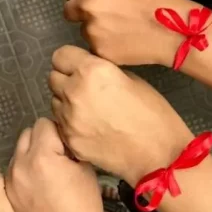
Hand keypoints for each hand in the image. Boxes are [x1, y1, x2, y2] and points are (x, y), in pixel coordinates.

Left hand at [6, 119, 111, 211]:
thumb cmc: (84, 207)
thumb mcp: (84, 169)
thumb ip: (68, 147)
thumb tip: (61, 137)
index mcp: (41, 155)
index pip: (44, 123)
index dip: (58, 132)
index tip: (66, 145)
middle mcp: (20, 164)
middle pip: (27, 133)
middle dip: (42, 139)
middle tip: (58, 155)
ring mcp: (11, 179)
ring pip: (18, 150)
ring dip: (31, 153)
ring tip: (48, 172)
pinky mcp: (7, 192)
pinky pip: (14, 169)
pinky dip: (24, 170)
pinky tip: (39, 184)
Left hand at [49, 45, 193, 183]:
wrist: (159, 155)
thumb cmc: (153, 114)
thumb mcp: (131, 79)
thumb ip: (102, 70)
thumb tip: (87, 70)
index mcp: (91, 71)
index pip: (61, 55)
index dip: (71, 60)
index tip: (80, 66)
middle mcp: (74, 91)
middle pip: (53, 77)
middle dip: (66, 79)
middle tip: (85, 88)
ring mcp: (68, 117)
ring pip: (54, 100)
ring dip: (66, 100)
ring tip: (88, 109)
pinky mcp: (68, 138)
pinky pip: (60, 122)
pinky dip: (69, 121)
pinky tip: (89, 126)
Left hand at [63, 0, 191, 66]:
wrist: (174, 28)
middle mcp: (85, 7)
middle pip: (69, 11)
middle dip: (82, 11)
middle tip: (108, 13)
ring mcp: (90, 31)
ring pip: (81, 29)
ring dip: (93, 28)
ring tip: (118, 26)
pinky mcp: (97, 50)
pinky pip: (92, 46)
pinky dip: (102, 44)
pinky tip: (121, 39)